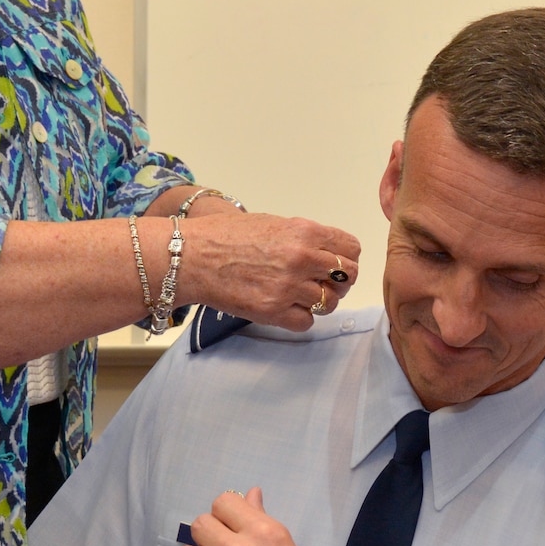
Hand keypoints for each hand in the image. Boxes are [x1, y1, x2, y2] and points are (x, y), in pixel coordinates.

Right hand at [170, 213, 360, 329]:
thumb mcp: (274, 223)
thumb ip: (305, 238)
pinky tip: (286, 307)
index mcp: (305, 232)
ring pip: (329, 302)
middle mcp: (302, 259)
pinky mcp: (273, 311)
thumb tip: (328, 253)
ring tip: (299, 295)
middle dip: (339, 281)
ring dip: (319, 301)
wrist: (193, 256)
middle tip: (322, 282)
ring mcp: (288, 287)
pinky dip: (300, 318)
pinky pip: (306, 322)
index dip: (346, 257)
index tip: (336, 263)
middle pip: (348, 277)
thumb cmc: (228, 236)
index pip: (351, 249)